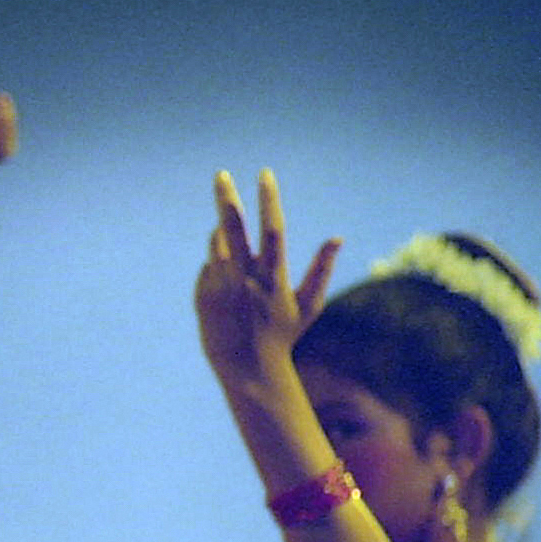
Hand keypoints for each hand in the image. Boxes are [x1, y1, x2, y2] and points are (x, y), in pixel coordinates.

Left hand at [195, 169, 340, 384]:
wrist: (244, 367)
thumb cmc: (282, 336)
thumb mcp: (308, 305)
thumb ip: (322, 270)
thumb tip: (338, 237)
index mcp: (273, 276)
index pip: (273, 229)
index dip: (269, 200)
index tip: (265, 174)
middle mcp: (244, 278)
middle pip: (232, 229)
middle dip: (227, 199)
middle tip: (220, 175)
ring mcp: (220, 286)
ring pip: (218, 245)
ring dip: (226, 240)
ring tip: (239, 268)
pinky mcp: (203, 293)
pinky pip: (211, 266)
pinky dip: (220, 268)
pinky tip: (229, 292)